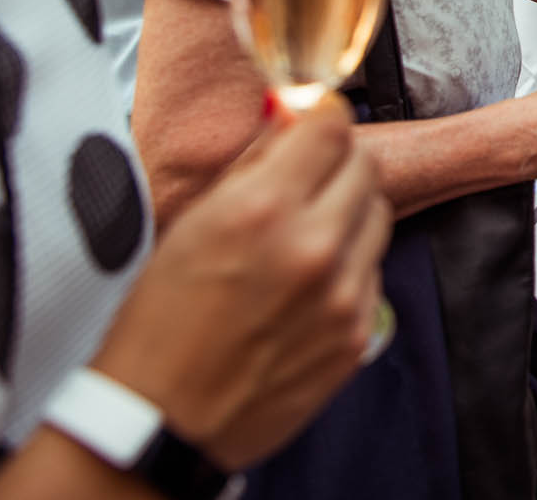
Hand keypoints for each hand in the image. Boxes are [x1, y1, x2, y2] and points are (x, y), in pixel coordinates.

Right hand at [88, 97, 392, 469]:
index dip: (319, 122)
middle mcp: (312, 247)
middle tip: (305, 182)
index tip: (310, 129)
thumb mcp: (193, 222)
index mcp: (262, 209)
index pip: (332, 127)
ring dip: (348, 214)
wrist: (158, 420)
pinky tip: (306, 285)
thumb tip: (293, 116)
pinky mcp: (357, 334)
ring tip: (302, 238)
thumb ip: (254, 163)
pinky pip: (374, 272)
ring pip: (378, 216)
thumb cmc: (160, 323)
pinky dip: (349, 267)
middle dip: (336, 165)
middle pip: (365, 167)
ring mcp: (342, 294)